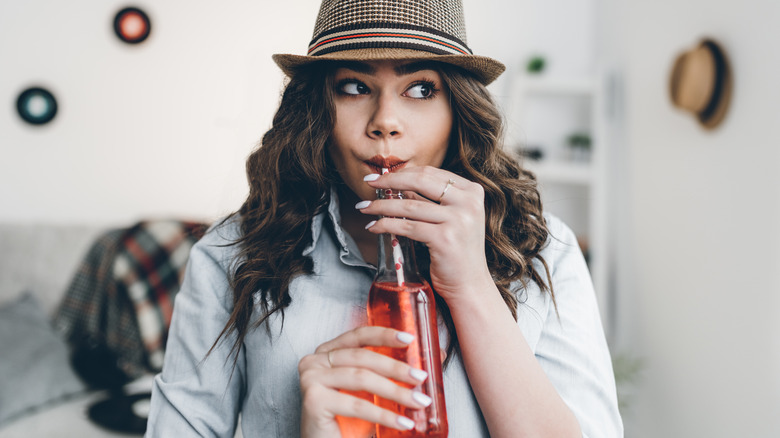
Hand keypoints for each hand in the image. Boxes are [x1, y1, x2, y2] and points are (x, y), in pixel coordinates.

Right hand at [298, 326, 431, 437]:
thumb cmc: (349, 421)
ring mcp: (311, 379)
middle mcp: (314, 361)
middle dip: (396, 367)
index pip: (358, 336)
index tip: (409, 339)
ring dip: (395, 391)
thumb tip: (437, 355)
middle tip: (421, 377)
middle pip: (362, 357)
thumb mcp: (374, 391)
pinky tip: (404, 422)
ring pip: (362, 378)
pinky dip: (384, 415)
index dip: (384, 334)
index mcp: (327, 352)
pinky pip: (357, 405)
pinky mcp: (313, 400)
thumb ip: (395, 373)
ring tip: (419, 401)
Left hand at [360, 166, 494, 302]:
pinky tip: (374, 227)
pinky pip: (407, 226)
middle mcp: (468, 202)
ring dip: (381, 206)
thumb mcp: (451, 217)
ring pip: (409, 205)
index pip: (431, 173)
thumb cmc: (457, 251)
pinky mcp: (444, 238)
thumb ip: (431, 200)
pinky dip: (386, 225)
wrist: (470, 284)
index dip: (402, 172)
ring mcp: (458, 220)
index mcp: (472, 192)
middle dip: (389, 181)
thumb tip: (397, 184)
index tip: (381, 176)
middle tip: (368, 183)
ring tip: (365, 208)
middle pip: (420, 181)